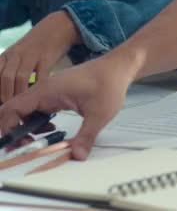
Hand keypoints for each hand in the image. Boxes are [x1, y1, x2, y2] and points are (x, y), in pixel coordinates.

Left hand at [0, 11, 80, 101]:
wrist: (55, 28)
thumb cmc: (35, 48)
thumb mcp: (17, 56)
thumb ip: (9, 73)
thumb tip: (6, 95)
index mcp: (5, 56)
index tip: (2, 105)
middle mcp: (15, 55)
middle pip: (4, 78)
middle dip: (6, 96)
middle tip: (11, 110)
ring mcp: (31, 55)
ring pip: (21, 77)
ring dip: (21, 94)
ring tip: (25, 107)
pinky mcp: (47, 57)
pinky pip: (42, 75)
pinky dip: (40, 87)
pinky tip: (42, 96)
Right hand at [0, 56, 133, 159]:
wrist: (118, 67)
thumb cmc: (109, 84)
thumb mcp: (100, 113)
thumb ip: (86, 135)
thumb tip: (77, 156)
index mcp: (46, 91)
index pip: (12, 109)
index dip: (7, 128)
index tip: (16, 145)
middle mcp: (42, 90)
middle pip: (14, 111)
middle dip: (14, 130)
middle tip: (26, 147)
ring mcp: (48, 91)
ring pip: (25, 111)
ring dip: (26, 127)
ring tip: (38, 142)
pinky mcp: (55, 94)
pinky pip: (37, 109)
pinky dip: (37, 121)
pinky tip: (50, 130)